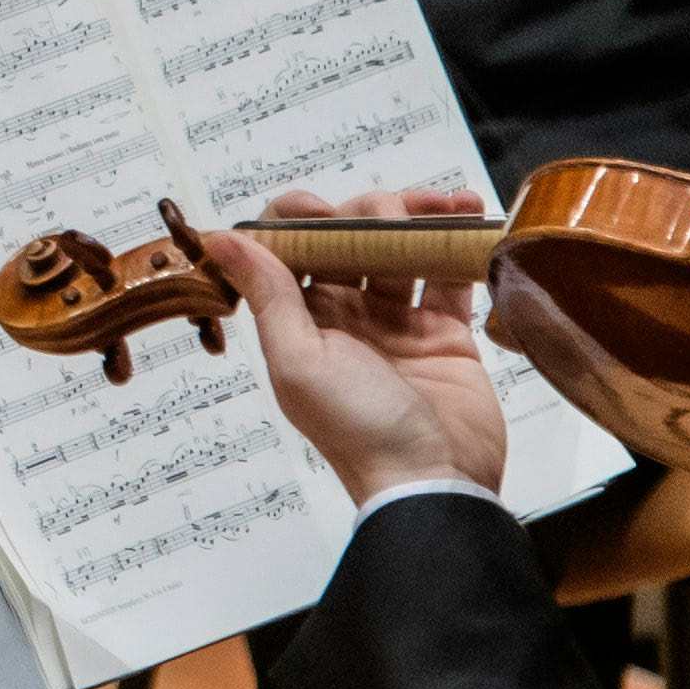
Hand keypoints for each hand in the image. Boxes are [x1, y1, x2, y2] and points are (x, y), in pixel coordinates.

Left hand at [218, 187, 509, 510]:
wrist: (435, 482)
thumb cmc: (359, 432)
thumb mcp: (300, 360)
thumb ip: (269, 294)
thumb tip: (220, 239)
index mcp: (300, 322)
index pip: (289, 250)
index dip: (300, 220)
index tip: (323, 210)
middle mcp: (345, 318)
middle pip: (349, 241)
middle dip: (368, 212)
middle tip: (391, 213)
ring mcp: (397, 325)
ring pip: (400, 251)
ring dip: (416, 220)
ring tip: (442, 207)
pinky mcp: (446, 335)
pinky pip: (450, 279)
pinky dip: (458, 247)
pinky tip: (469, 221)